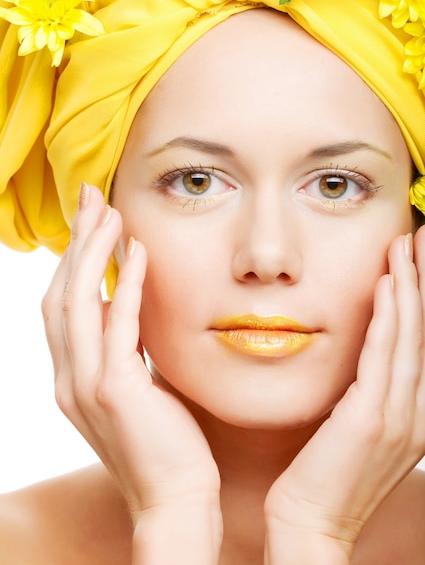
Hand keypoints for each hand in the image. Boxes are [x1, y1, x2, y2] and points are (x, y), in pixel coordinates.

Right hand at [42, 185, 220, 522]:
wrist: (177, 499)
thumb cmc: (165, 443)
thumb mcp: (136, 388)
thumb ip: (122, 350)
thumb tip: (123, 308)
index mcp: (71, 378)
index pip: (61, 306)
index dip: (72, 261)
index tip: (90, 221)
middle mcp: (68, 379)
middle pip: (59, 294)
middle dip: (75, 243)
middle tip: (90, 198)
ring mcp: (86, 386)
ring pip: (76, 302)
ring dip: (92, 252)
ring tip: (109, 212)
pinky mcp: (115, 391)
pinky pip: (117, 325)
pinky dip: (124, 283)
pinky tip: (137, 251)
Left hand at [264, 229, 424, 562]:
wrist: (309, 522)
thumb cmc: (321, 474)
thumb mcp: (350, 427)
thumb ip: (360, 391)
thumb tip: (356, 358)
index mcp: (408, 412)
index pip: (417, 341)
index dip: (420, 297)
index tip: (413, 261)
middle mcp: (413, 411)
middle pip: (423, 331)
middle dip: (424, 281)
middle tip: (422, 239)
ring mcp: (398, 415)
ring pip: (409, 335)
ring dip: (410, 287)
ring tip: (408, 246)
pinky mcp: (373, 417)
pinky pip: (384, 355)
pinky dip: (390, 316)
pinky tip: (388, 284)